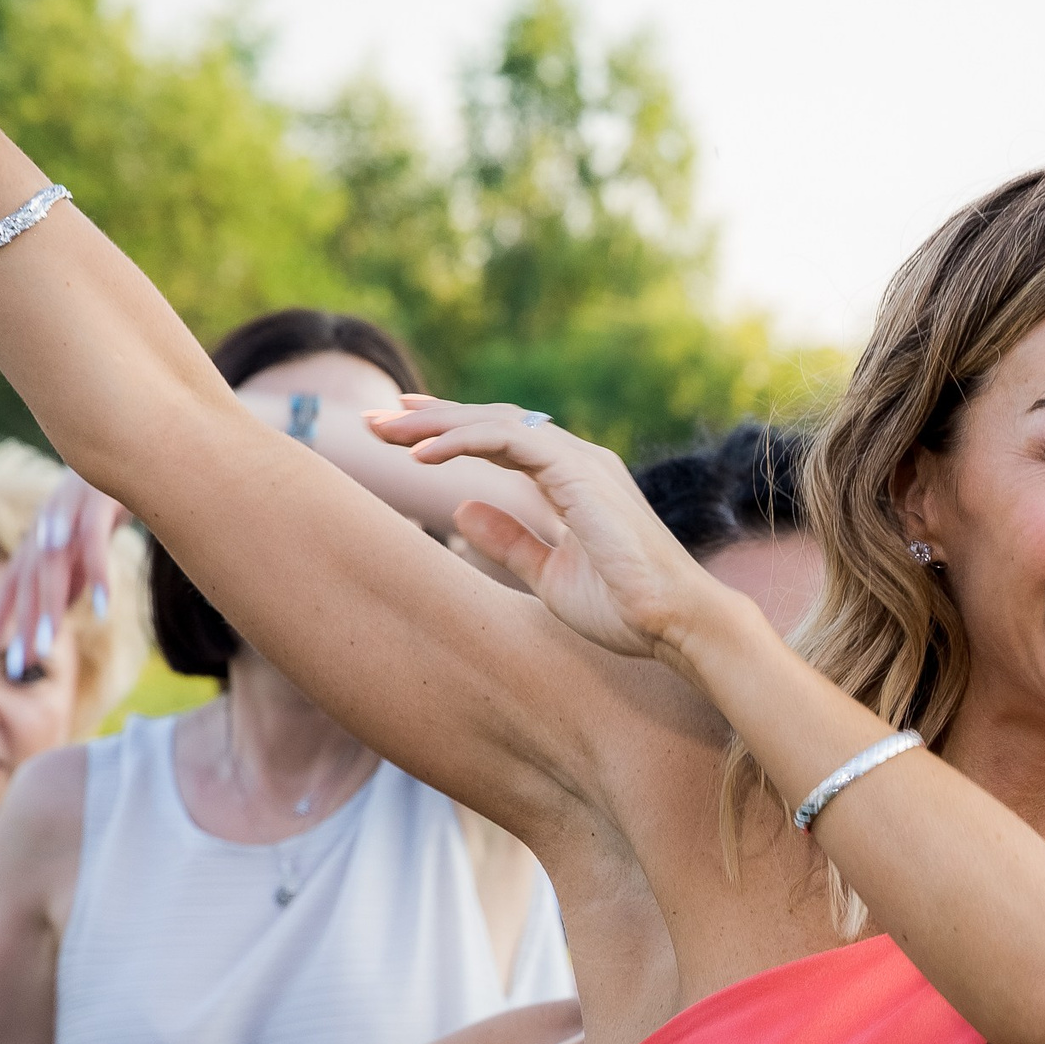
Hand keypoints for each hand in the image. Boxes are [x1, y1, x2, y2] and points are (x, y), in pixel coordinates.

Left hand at [0, 473, 123, 674]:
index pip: (13, 585)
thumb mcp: (83, 545)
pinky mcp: (100, 502)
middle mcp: (47, 527)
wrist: (129, 442)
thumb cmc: (107, 498)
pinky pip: (95, 543)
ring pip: (55, 565)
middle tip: (18, 665)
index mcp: (41, 539)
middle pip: (30, 581)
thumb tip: (56, 613)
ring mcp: (70, 513)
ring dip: (50, 606)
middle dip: (23, 623)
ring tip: (47, 644)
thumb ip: (70, 576)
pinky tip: (101, 606)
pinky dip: (96, 573)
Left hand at [369, 399, 733, 662]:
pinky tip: (421, 456)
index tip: (401, 431)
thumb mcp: (549, 573)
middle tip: (372, 422)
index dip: (449, 430)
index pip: (500, 439)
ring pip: (495, 422)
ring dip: (434, 425)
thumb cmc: (623, 608)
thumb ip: (510, 539)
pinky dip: (462, 442)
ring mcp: (581, 462)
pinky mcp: (580, 472)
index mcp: (571, 481)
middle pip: (490, 422)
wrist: (671, 624)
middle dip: (429, 420)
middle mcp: (576, 461)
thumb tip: (463, 509)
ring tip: (383, 432)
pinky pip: (511, 440)